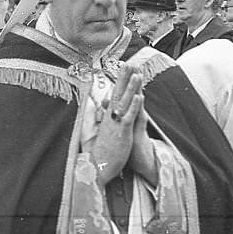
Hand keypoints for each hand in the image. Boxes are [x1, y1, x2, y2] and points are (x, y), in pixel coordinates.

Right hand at [91, 63, 150, 184]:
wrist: (96, 170)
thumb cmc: (99, 154)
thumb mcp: (96, 134)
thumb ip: (94, 119)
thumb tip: (93, 108)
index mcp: (106, 118)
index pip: (114, 96)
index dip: (119, 82)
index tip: (123, 70)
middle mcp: (110, 118)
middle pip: (117, 93)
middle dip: (123, 78)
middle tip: (128, 63)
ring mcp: (116, 125)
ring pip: (124, 102)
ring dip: (131, 87)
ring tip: (136, 74)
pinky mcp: (121, 133)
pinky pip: (128, 117)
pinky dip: (133, 106)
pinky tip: (139, 96)